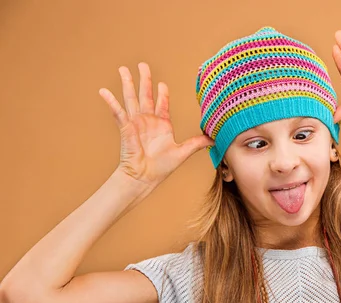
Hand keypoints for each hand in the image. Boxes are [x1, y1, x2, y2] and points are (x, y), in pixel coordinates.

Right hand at [99, 62, 214, 187]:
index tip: (162, 84)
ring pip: (131, 98)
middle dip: (145, 79)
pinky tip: (104, 91)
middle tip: (143, 65)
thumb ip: (197, 143)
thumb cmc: (161, 167)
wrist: (144, 178)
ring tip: (123, 69)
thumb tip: (214, 139)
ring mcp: (136, 123)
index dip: (162, 93)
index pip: (162, 104)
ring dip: (127, 83)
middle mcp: (148, 121)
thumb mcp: (183, 152)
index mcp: (161, 124)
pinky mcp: (126, 128)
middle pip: (145, 95)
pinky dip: (111, 102)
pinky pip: (118, 113)